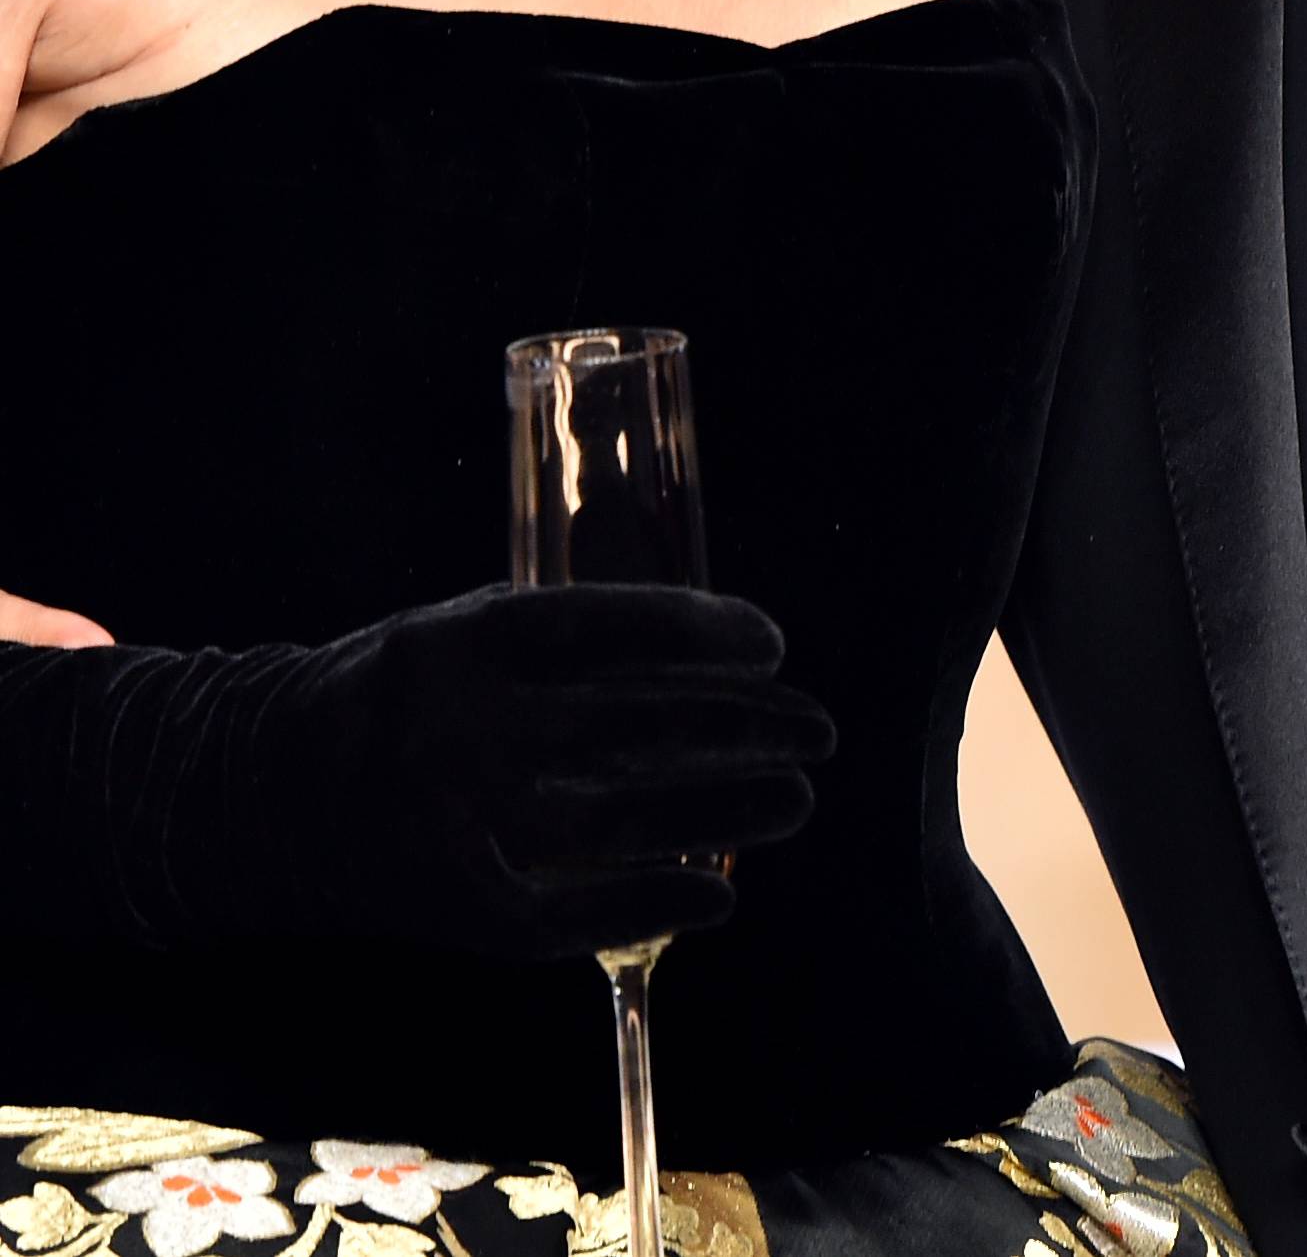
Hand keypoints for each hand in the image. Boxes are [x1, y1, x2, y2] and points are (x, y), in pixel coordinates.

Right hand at [4, 582, 833, 961]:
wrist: (259, 794)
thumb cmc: (393, 700)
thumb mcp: (459, 632)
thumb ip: (560, 642)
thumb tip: (701, 654)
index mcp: (468, 641)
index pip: (612, 625)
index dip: (704, 631)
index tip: (773, 643)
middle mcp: (466, 726)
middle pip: (635, 721)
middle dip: (741, 725)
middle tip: (817, 728)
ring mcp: (463, 821)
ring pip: (621, 814)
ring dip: (724, 809)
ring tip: (797, 799)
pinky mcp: (459, 905)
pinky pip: (577, 912)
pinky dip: (654, 902)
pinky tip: (720, 895)